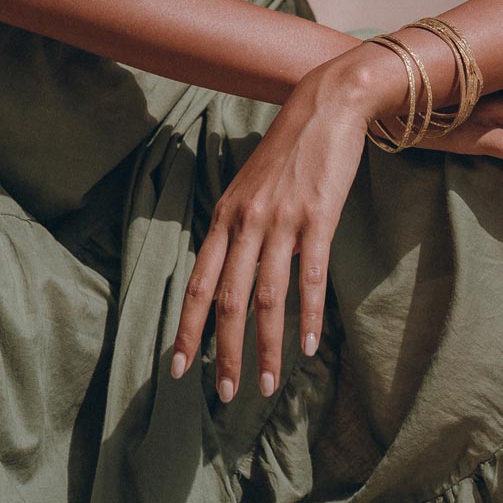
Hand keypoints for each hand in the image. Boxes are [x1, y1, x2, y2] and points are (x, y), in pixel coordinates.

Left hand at [169, 52, 368, 402]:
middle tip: (226, 394)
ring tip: (265, 384)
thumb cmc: (288, 152)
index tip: (177, 369)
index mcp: (226, 217)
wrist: (325, 107)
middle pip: (228, 301)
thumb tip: (228, 275)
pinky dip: (308, 316)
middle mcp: (246, 222)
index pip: (197, 284)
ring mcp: (282, 221)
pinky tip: (308, 347)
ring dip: (265, 346)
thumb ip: (238, 229)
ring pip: (267, 297)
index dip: (185, 329)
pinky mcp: (317, 218)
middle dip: (224, 353)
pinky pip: (309, 277)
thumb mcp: (249, 188)